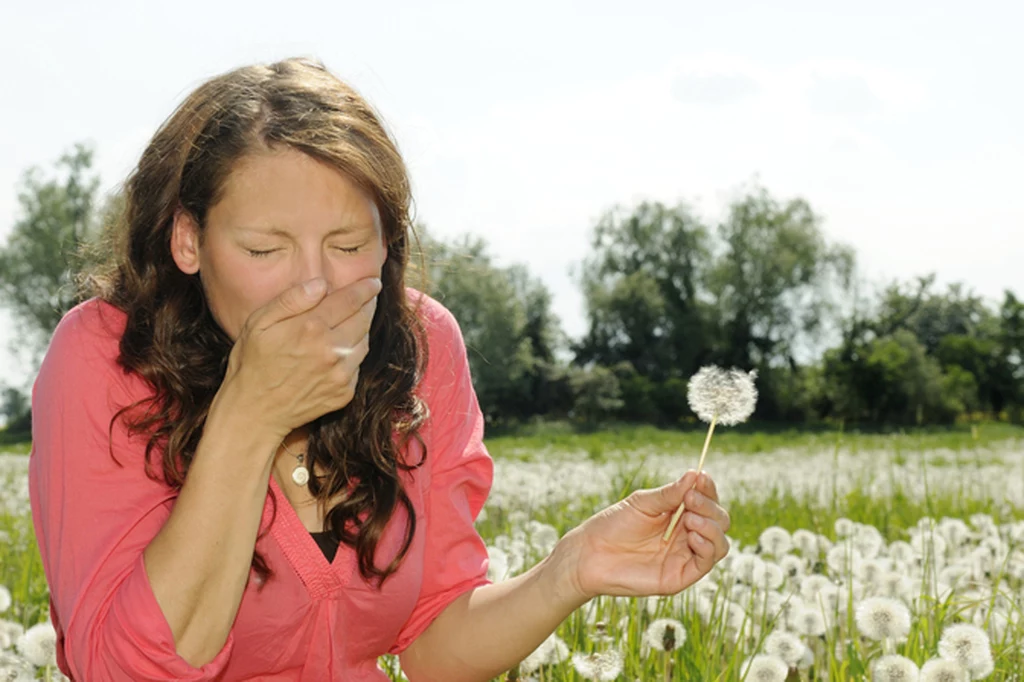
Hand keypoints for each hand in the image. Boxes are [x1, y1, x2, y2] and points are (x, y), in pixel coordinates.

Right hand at [219, 276, 382, 438]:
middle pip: (364, 319)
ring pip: (365, 342)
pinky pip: (358, 366)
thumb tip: (320, 284)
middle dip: (369, 304)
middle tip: (369, 296)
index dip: (365, 288)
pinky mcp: (344, 392)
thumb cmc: (252, 363)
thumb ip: (291, 300)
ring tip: (353, 321)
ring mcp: (340, 374)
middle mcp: (331, 350)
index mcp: (310, 328)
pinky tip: (340, 350)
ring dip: (363, 329)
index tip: (374, 281)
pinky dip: (354, 354)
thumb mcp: (258, 323)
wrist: (254, 412)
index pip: (350, 300)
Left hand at [559, 471, 729, 601]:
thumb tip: (695, 475)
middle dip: (709, 507)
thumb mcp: (643, 503)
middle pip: (719, 520)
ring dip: (711, 527)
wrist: (591, 554)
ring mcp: (685, 556)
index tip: (701, 477)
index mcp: (678, 514)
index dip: (708, 489)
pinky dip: (706, 547)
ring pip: (720, 542)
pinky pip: (706, 563)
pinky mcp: (681, 576)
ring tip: (690, 518)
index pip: (707, 501)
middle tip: (690, 499)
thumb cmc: (613, 525)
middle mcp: (687, 535)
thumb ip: (670, 494)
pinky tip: (692, 535)